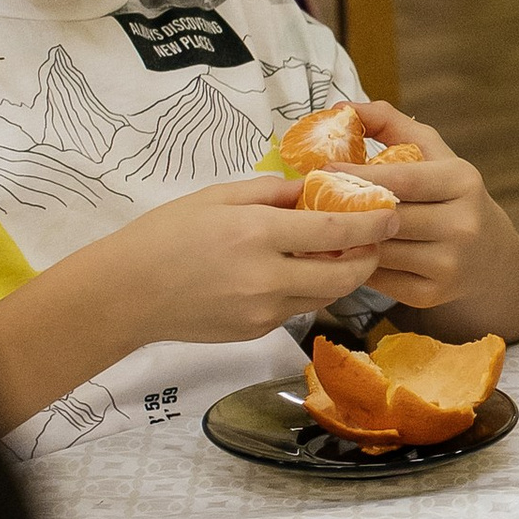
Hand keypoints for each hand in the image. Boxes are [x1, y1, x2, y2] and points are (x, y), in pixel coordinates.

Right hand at [114, 176, 398, 343]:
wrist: (125, 293)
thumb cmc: (165, 235)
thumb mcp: (217, 196)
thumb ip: (270, 192)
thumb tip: (313, 188)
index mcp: (257, 233)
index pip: (335, 229)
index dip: (372, 222)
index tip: (393, 211)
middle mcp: (267, 277)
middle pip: (345, 274)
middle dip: (369, 256)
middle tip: (375, 238)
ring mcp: (263, 310)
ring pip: (326, 295)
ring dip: (342, 275)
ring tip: (340, 251)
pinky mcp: (257, 331)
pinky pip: (297, 308)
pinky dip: (306, 289)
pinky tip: (295, 271)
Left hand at [340, 105, 518, 316]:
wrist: (490, 257)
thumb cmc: (449, 194)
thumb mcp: (433, 153)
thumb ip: (390, 123)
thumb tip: (343, 108)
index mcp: (463, 181)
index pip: (404, 179)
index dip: (361, 175)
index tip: (324, 169)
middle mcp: (463, 224)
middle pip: (389, 217)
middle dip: (348, 209)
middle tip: (311, 199)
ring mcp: (450, 263)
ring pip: (381, 250)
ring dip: (349, 239)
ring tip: (321, 225)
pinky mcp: (434, 295)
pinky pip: (381, 279)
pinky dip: (360, 265)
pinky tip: (346, 252)